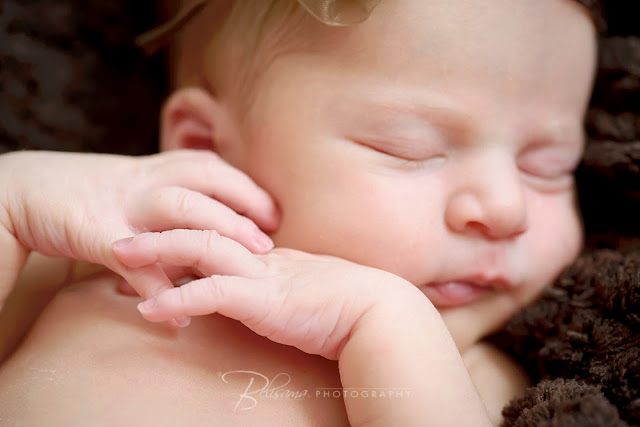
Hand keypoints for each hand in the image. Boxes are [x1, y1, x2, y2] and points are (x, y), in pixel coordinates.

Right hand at [0, 150, 279, 315]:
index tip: (275, 212)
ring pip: (176, 208)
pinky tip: (180, 317)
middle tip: (271, 240)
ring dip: (214, 234)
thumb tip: (211, 218)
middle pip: (203, 180)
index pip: (210, 167)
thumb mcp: (133, 184)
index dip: (246, 188)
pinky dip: (159, 290)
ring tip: (245, 263)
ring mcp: (121, 203)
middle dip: (242, 206)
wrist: (24, 190)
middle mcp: (143, 179)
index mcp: (154, 166)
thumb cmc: (87, 192)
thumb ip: (170, 195)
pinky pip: (135, 263)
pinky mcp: (95, 233)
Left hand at [113, 228, 419, 358]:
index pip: (219, 232)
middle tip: (121, 234)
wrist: (376, 312)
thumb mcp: (302, 289)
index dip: (183, 232)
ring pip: (201, 249)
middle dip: (158, 229)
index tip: (154, 236)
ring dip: (157, 252)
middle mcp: (260, 257)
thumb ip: (277, 284)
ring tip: (120, 256)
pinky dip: (177, 299)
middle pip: (202, 229)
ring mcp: (261, 275)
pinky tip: (149, 308)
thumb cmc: (346, 304)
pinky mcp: (263, 299)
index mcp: (267, 255)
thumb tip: (258, 291)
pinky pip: (211, 293)